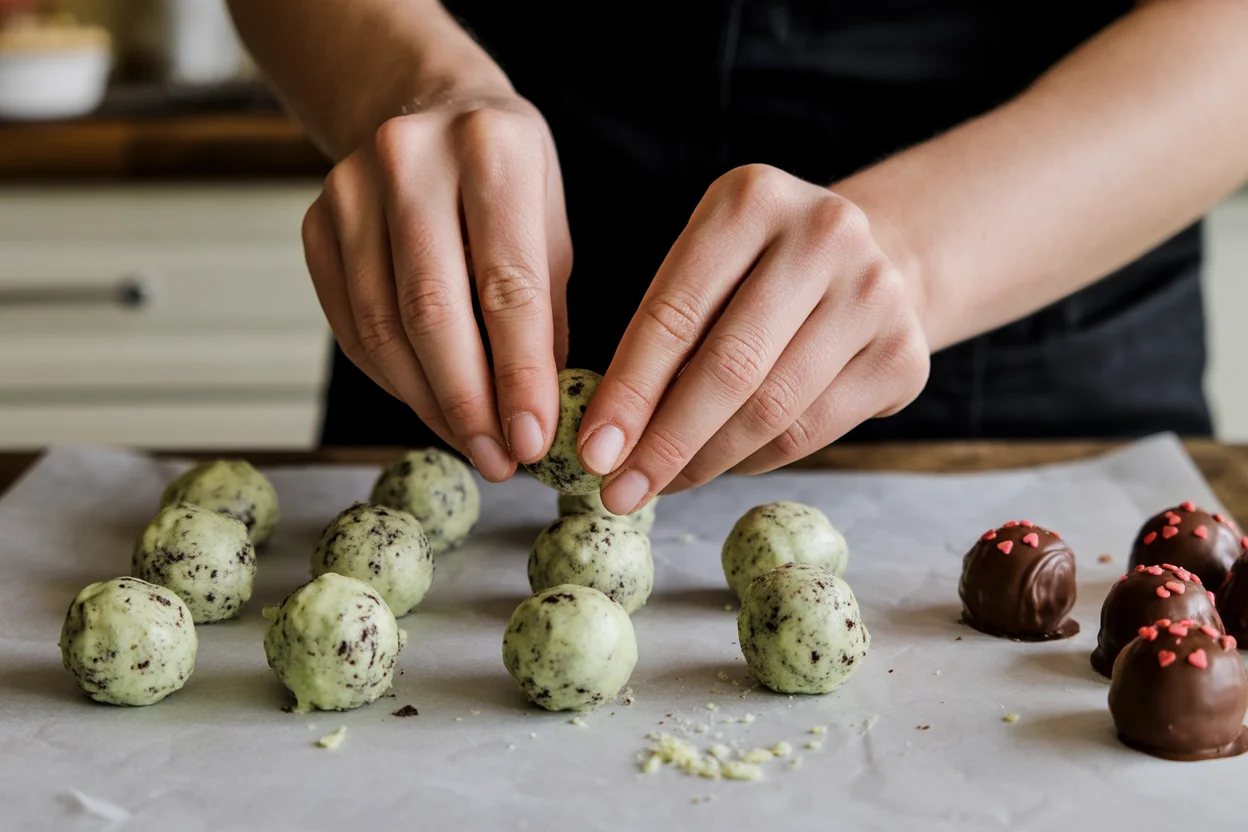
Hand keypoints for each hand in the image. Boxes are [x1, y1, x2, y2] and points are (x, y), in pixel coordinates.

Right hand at [302, 90, 571, 481]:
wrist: (425, 106)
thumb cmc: (506, 175)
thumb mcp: (550, 222)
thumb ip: (545, 310)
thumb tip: (538, 412)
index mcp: (492, 149)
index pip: (506, 285)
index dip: (519, 374)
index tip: (533, 439)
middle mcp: (411, 160)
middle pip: (432, 310)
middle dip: (468, 401)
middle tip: (499, 459)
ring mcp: (351, 189)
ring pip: (382, 326)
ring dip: (428, 403)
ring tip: (472, 445)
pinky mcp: (315, 222)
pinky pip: (350, 325)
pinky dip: (392, 379)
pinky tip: (429, 405)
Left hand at [578, 164, 929, 513]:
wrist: (873, 263)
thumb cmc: (757, 273)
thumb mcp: (705, 266)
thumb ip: (661, 334)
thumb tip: (608, 438)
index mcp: (752, 199)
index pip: (674, 314)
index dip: (629, 393)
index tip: (592, 453)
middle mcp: (824, 235)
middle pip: (729, 368)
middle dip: (665, 443)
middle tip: (620, 493)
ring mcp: (875, 295)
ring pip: (772, 410)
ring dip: (707, 461)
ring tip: (665, 483)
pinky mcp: (904, 354)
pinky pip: (811, 432)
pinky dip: (755, 460)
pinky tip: (723, 462)